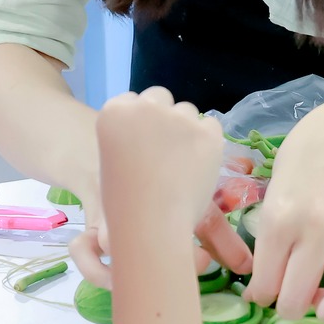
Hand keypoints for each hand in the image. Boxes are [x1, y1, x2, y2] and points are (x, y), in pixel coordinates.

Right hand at [95, 87, 225, 238]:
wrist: (150, 225)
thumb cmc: (124, 202)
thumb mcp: (113, 159)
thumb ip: (131, 136)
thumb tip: (156, 133)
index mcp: (115, 111)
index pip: (132, 101)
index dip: (139, 124)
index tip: (141, 145)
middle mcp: (146, 106)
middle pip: (160, 98)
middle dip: (163, 119)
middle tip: (162, 153)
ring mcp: (179, 117)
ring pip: (187, 112)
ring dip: (186, 130)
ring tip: (179, 165)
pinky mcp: (208, 132)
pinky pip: (210, 126)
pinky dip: (207, 141)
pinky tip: (197, 165)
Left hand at [242, 94, 323, 322]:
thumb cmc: (298, 166)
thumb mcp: (270, 198)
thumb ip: (267, 241)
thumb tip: (262, 287)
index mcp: (278, 221)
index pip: (265, 283)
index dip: (261, 297)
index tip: (263, 295)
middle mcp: (313, 229)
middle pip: (297, 296)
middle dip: (289, 310)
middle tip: (290, 302)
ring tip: (323, 308)